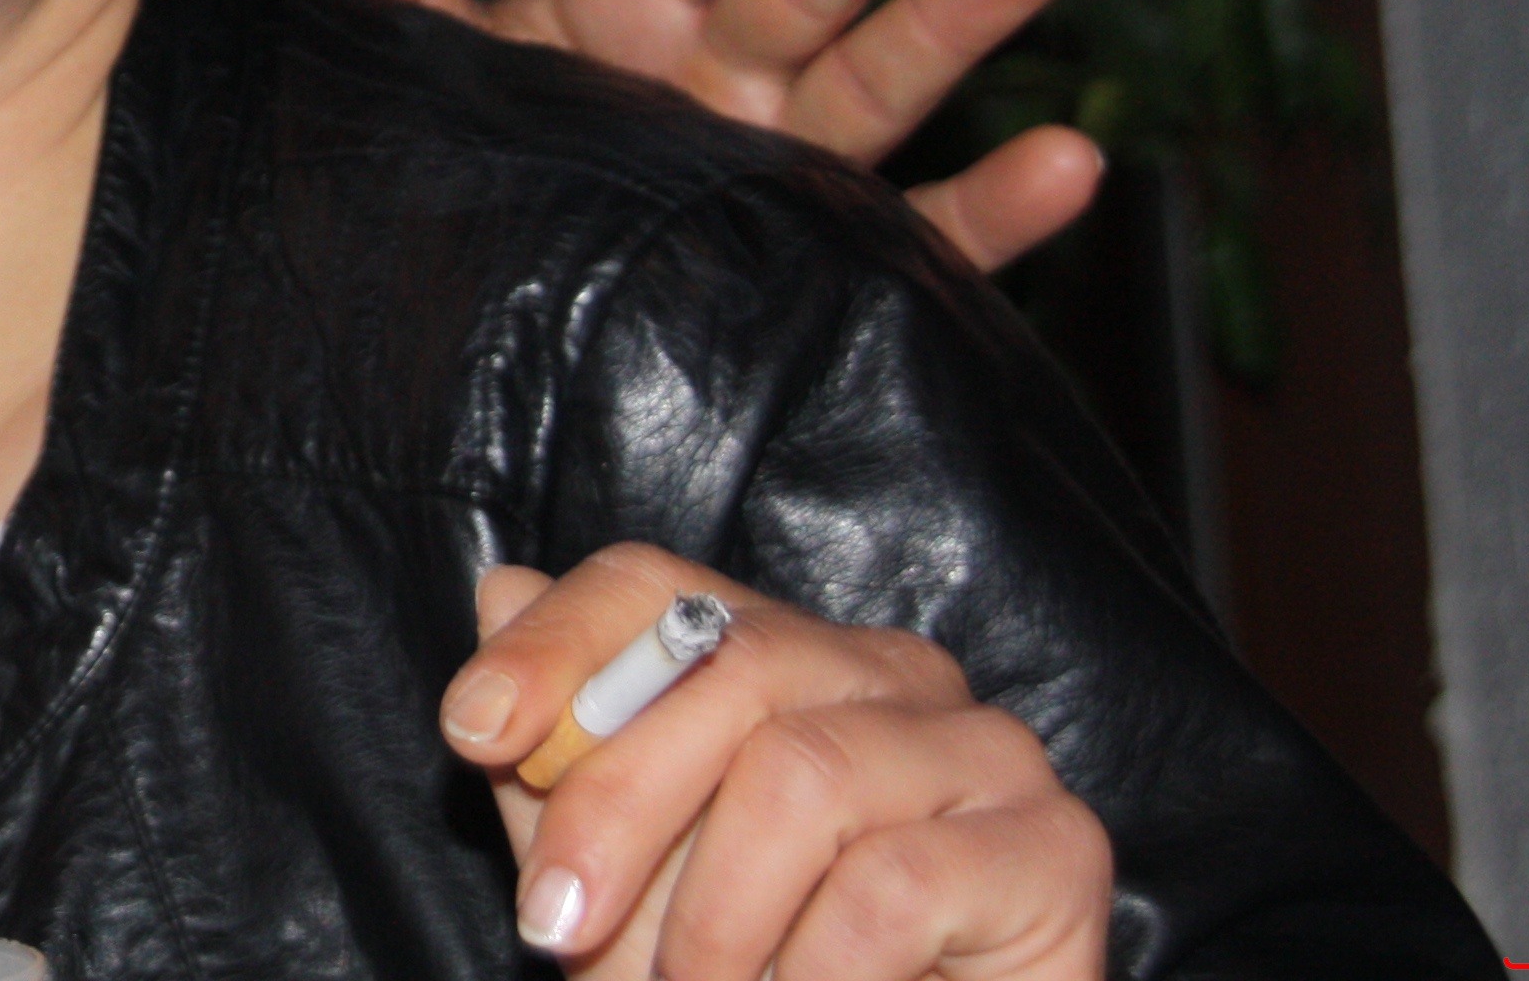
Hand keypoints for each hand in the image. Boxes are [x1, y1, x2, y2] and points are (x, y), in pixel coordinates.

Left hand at [296, 0, 1096, 273]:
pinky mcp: (839, 253)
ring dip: (960, 15)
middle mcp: (721, 63)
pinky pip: (927, 235)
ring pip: (883, 76)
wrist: (505, 303)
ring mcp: (788, 152)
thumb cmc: (480, 149)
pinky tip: (1074, 163)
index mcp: (620, 0)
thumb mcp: (436, 68)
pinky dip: (999, 206)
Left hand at [444, 546, 1109, 979]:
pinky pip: (893, 883)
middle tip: (554, 929)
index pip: (654, 586)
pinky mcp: (1054, 848)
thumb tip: (502, 591)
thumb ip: (567, 755)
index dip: (556, 647)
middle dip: (614, 805)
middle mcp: (889, 674)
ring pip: (803, 774)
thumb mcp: (626, 880)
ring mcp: (986, 749)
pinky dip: (814, 971)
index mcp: (782, 657)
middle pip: (726, 668)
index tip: (474, 733)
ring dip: (714, 916)